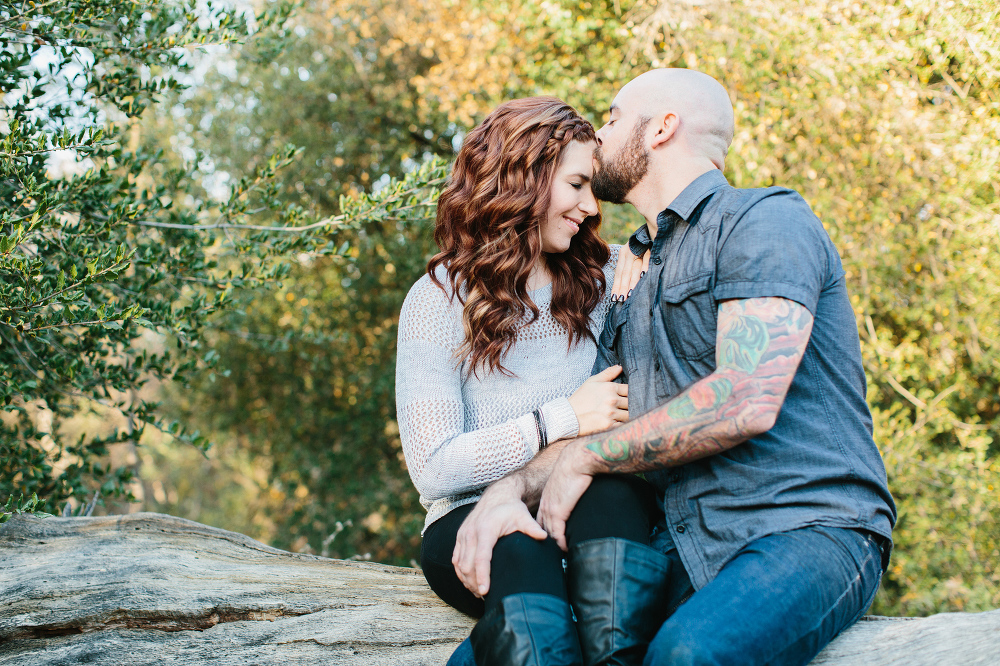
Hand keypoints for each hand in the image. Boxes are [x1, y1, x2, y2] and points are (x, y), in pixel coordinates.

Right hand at [452, 482, 547, 597]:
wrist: (497, 496)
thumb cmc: (511, 508)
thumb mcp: (522, 516)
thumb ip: (532, 527)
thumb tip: (544, 536)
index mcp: (485, 529)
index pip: (481, 557)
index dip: (482, 576)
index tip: (486, 591)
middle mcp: (471, 533)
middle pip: (467, 565)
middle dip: (474, 584)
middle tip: (485, 597)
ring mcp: (463, 535)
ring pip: (459, 565)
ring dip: (467, 581)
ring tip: (479, 593)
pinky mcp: (460, 537)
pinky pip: (456, 560)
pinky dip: (461, 573)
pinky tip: (470, 582)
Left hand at [537, 442, 593, 550]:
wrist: (577, 461)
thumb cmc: (577, 468)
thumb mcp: (568, 482)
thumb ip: (569, 492)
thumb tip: (578, 497)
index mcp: (547, 498)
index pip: (541, 519)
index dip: (545, 530)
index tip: (550, 541)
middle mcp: (546, 504)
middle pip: (542, 528)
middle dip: (546, 541)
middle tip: (551, 554)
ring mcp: (550, 508)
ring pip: (549, 533)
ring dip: (554, 545)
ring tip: (560, 556)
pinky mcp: (558, 511)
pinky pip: (557, 533)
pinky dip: (561, 543)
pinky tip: (565, 550)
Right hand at [568, 365, 628, 435]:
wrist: (568, 416)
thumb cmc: (580, 398)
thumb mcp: (591, 382)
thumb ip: (607, 373)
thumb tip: (620, 367)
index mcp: (609, 388)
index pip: (629, 389)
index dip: (629, 393)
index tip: (625, 397)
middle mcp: (612, 400)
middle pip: (631, 402)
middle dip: (628, 405)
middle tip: (623, 407)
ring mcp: (611, 413)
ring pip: (629, 415)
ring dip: (626, 415)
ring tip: (620, 416)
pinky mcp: (609, 425)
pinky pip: (623, 425)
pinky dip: (622, 425)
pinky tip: (617, 424)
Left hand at [610, 247, 650, 300]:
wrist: (652, 228)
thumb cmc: (643, 245)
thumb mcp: (633, 255)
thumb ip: (630, 269)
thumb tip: (627, 288)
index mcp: (623, 254)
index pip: (619, 273)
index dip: (616, 286)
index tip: (614, 298)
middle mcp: (628, 251)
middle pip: (625, 272)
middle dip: (623, 287)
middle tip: (621, 299)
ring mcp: (638, 249)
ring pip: (634, 267)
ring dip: (632, 281)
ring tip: (630, 293)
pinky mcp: (649, 246)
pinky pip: (647, 259)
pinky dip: (645, 267)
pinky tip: (643, 277)